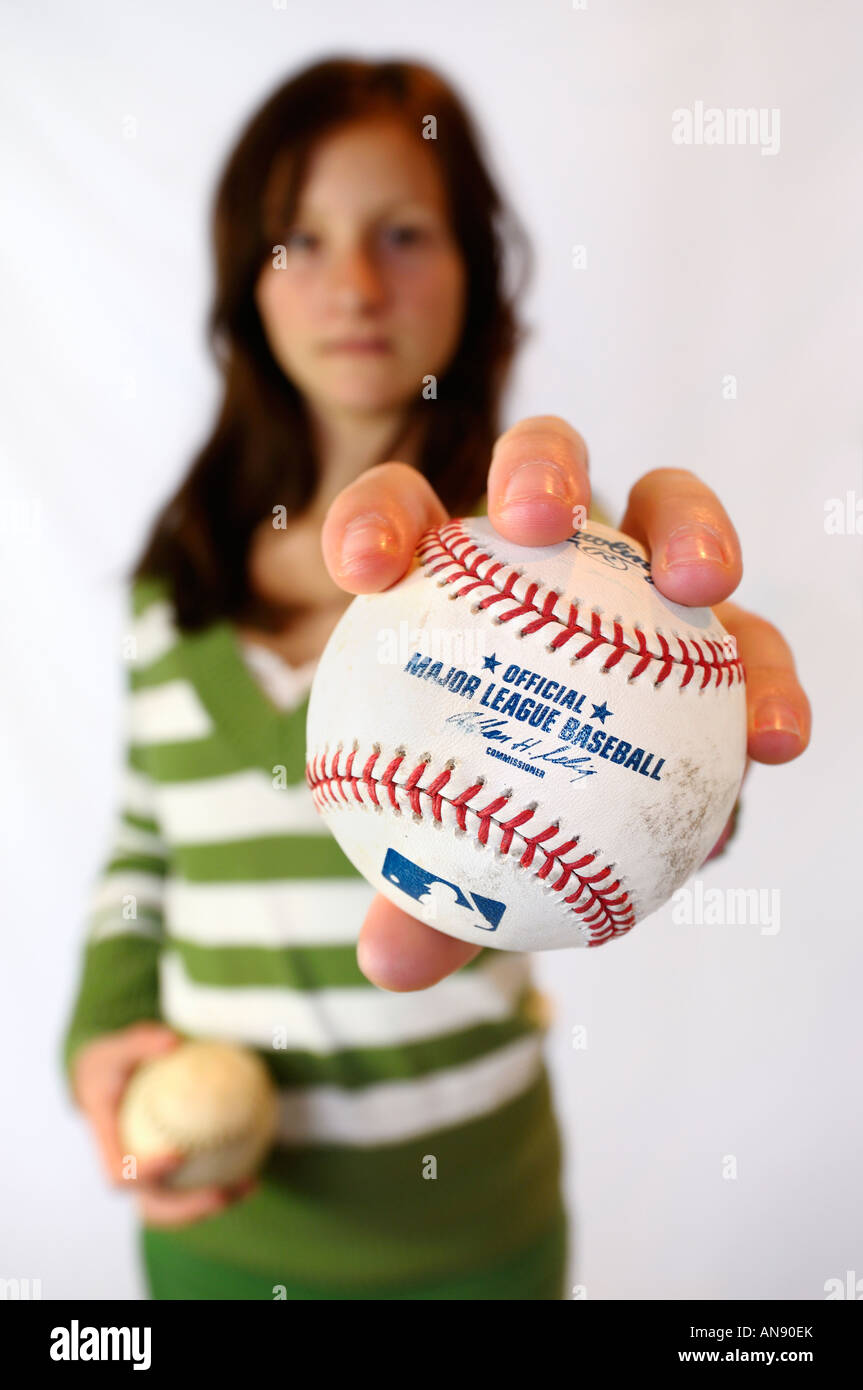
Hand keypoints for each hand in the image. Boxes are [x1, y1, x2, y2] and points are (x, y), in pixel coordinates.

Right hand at [71, 1022, 258, 1227]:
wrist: (100, 1080)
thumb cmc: (109, 1064)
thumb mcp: (115, 1048)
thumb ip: (140, 1043)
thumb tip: (172, 1041)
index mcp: (109, 1147)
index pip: (121, 1175)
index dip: (147, 1173)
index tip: (178, 1155)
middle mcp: (127, 1171)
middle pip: (153, 1206)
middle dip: (188, 1208)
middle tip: (223, 1193)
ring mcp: (148, 1178)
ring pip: (178, 1207)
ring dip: (213, 1203)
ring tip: (250, 1186)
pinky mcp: (169, 1176)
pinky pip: (195, 1186)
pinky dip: (222, 1183)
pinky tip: (254, 1174)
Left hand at [320, 416, 811, 988]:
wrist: (582, 817)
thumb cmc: (499, 816)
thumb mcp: (463, 857)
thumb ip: (429, 891)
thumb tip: (388, 961)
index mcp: (454, 578)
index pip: (401, 518)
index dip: (378, 522)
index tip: (367, 574)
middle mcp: (548, 553)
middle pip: (546, 462)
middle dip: (544, 465)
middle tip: (539, 520)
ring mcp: (640, 576)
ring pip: (673, 511)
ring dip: (694, 531)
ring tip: (703, 589)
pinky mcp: (721, 628)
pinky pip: (754, 640)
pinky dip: (766, 680)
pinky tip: (773, 742)